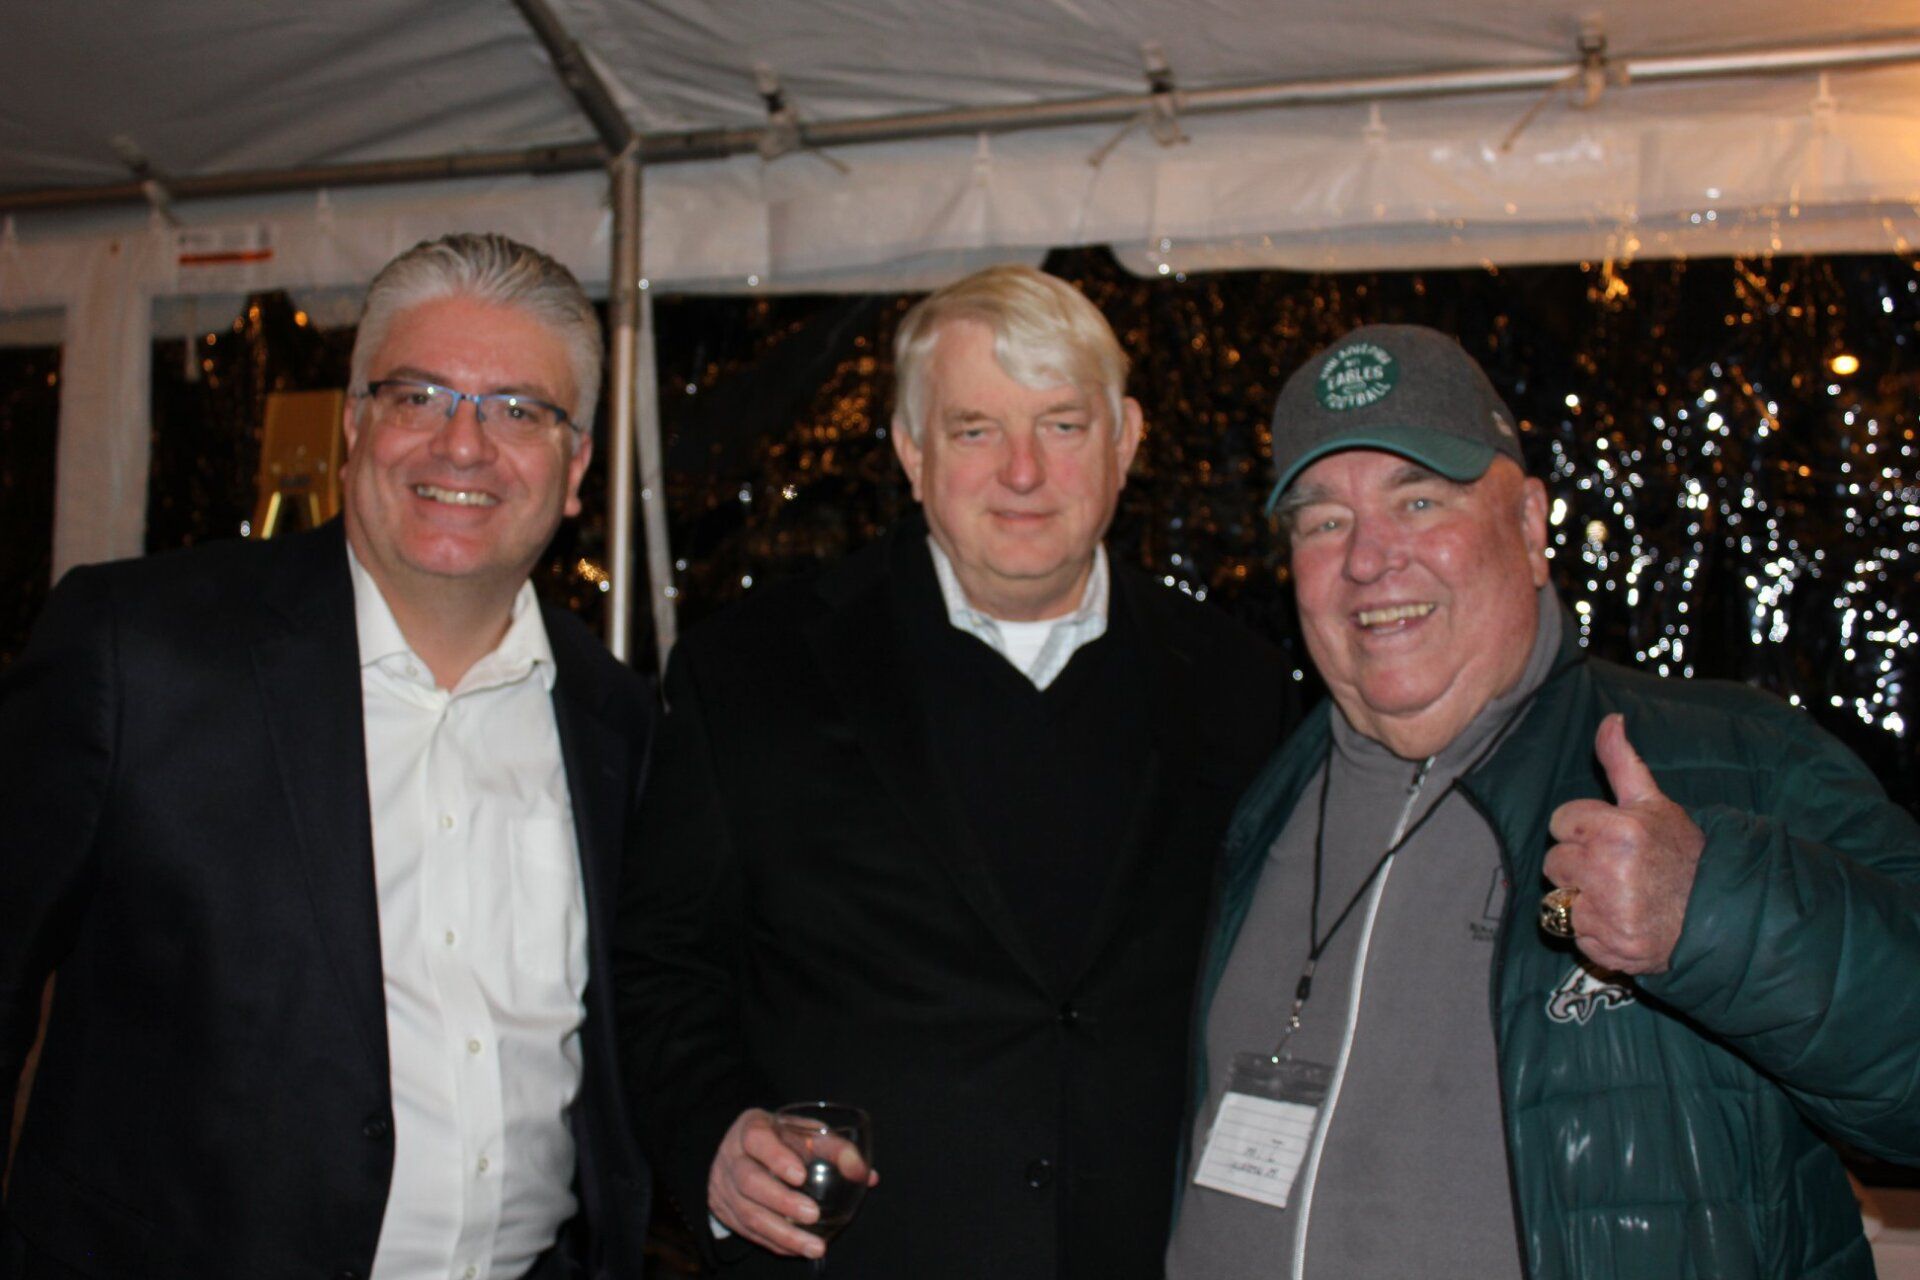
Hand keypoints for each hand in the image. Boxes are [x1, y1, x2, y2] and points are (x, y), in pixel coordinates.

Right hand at [707, 1107, 879, 1259]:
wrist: (741, 1151)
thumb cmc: (781, 1140)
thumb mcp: (804, 1132)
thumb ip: (836, 1148)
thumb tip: (867, 1175)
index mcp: (751, 1128)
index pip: (757, 1139)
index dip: (776, 1158)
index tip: (800, 1175)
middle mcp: (732, 1158)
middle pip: (749, 1181)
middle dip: (782, 1202)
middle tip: (813, 1215)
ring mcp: (724, 1186)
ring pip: (747, 1213)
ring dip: (783, 1233)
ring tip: (814, 1247)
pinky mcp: (725, 1211)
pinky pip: (748, 1232)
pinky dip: (775, 1243)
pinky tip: (798, 1250)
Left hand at [1544, 714, 1704, 973]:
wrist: (1720, 913)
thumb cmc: (1682, 854)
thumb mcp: (1654, 803)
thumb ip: (1622, 762)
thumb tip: (1609, 719)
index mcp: (1617, 830)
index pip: (1559, 822)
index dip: (1580, 828)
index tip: (1607, 836)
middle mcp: (1609, 871)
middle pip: (1553, 863)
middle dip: (1577, 864)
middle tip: (1614, 868)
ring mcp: (1609, 913)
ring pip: (1559, 901)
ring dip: (1581, 900)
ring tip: (1618, 895)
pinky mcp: (1611, 947)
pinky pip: (1575, 936)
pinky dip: (1594, 932)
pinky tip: (1622, 921)